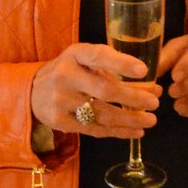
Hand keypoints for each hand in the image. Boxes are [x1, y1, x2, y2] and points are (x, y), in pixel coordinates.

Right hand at [31, 41, 160, 139]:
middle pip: (104, 89)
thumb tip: (152, 88)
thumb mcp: (84, 61)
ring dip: (130, 119)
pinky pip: (94, 129)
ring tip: (150, 120)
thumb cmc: (70, 72)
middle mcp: (65, 75)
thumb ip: (114, 70)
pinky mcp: (60, 121)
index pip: (98, 56)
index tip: (143, 70)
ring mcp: (60, 100)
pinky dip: (118, 132)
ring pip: (102, 114)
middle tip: (155, 103)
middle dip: (133, 98)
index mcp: (75, 55)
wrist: (33, 91)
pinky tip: (135, 131)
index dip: (121, 63)